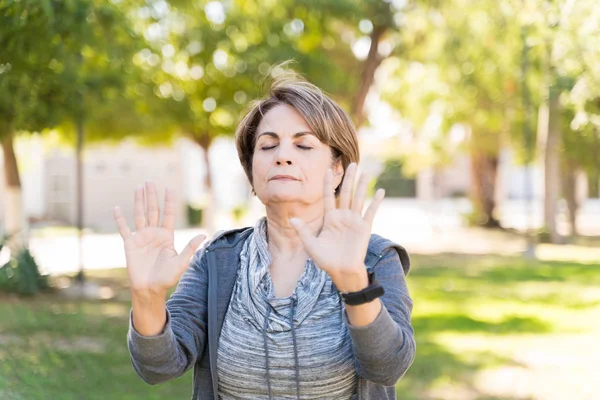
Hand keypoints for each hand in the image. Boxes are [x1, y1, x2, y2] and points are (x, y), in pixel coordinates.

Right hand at [113, 182, 205, 298]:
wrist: (150, 289)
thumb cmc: (167, 278)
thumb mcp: (181, 262)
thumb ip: (190, 248)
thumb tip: (203, 235)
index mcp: (167, 236)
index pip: (168, 214)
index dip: (169, 201)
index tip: (170, 187)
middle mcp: (154, 234)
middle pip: (153, 210)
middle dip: (152, 196)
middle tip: (150, 181)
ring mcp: (141, 238)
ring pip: (140, 215)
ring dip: (139, 201)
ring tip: (139, 187)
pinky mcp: (130, 244)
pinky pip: (124, 229)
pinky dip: (120, 219)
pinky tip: (116, 208)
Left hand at [289, 163, 384, 291]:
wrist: (342, 272)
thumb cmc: (326, 260)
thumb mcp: (311, 245)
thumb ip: (303, 231)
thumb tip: (292, 219)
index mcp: (330, 219)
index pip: (328, 197)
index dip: (328, 184)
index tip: (328, 169)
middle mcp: (342, 217)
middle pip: (346, 193)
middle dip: (348, 178)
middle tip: (351, 163)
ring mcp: (354, 221)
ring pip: (358, 199)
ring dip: (362, 185)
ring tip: (365, 172)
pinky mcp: (364, 228)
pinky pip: (370, 212)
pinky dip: (375, 202)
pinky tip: (380, 191)